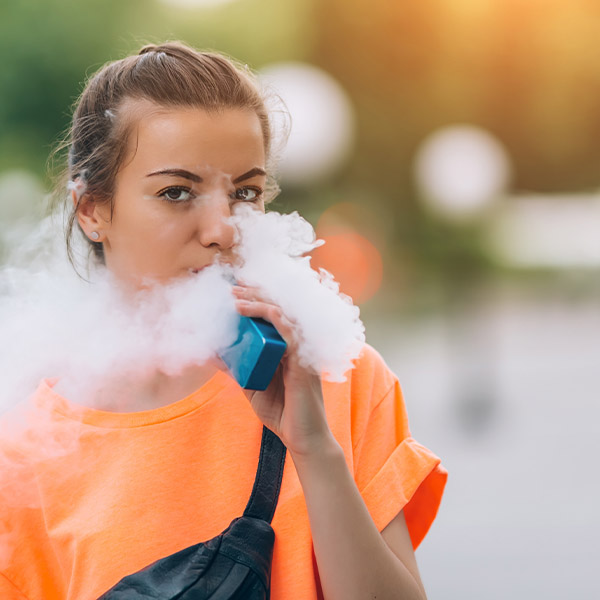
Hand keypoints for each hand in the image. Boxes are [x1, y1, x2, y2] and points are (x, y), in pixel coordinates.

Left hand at [232, 285, 334, 457]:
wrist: (302, 439)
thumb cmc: (282, 413)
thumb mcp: (252, 386)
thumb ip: (238, 369)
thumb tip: (214, 353)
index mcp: (287, 347)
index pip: (274, 315)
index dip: (257, 299)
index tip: (236, 290)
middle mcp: (296, 344)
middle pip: (278, 308)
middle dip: (254, 294)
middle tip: (231, 287)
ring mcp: (301, 350)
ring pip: (282, 313)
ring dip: (257, 301)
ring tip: (235, 297)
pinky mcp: (302, 360)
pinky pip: (288, 330)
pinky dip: (269, 315)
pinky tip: (249, 311)